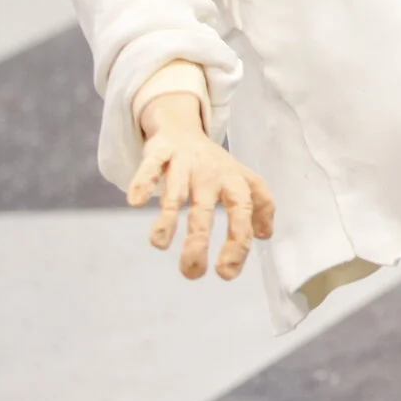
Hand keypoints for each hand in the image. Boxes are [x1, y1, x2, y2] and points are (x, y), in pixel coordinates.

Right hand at [127, 88, 274, 280]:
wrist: (183, 127)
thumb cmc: (214, 164)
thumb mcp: (242, 180)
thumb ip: (260, 206)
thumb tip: (264, 235)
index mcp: (234, 182)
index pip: (242, 213)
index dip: (237, 243)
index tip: (226, 273)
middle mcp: (210, 173)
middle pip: (205, 209)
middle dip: (198, 241)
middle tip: (192, 273)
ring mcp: (184, 163)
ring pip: (175, 193)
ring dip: (167, 219)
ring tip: (159, 243)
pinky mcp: (160, 153)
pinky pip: (150, 167)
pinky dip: (142, 182)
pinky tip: (136, 202)